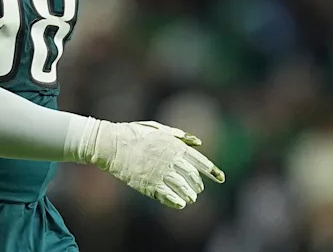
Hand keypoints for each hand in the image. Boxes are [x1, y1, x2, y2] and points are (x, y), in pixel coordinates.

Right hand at [77, 119, 224, 208]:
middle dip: (198, 184)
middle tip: (198, 189)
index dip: (213, 171)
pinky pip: (167, 196)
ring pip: (182, 188)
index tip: (221, 178)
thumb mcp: (159, 129)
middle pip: (192, 176)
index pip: (200, 161)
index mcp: (174, 145)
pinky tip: (180, 204)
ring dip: (189, 194)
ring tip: (191, 198)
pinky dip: (176, 201)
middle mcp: (170, 159)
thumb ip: (180, 136)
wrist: (111, 144)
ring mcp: (159, 172)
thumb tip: (198, 142)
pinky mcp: (148, 184)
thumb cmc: (134, 133)